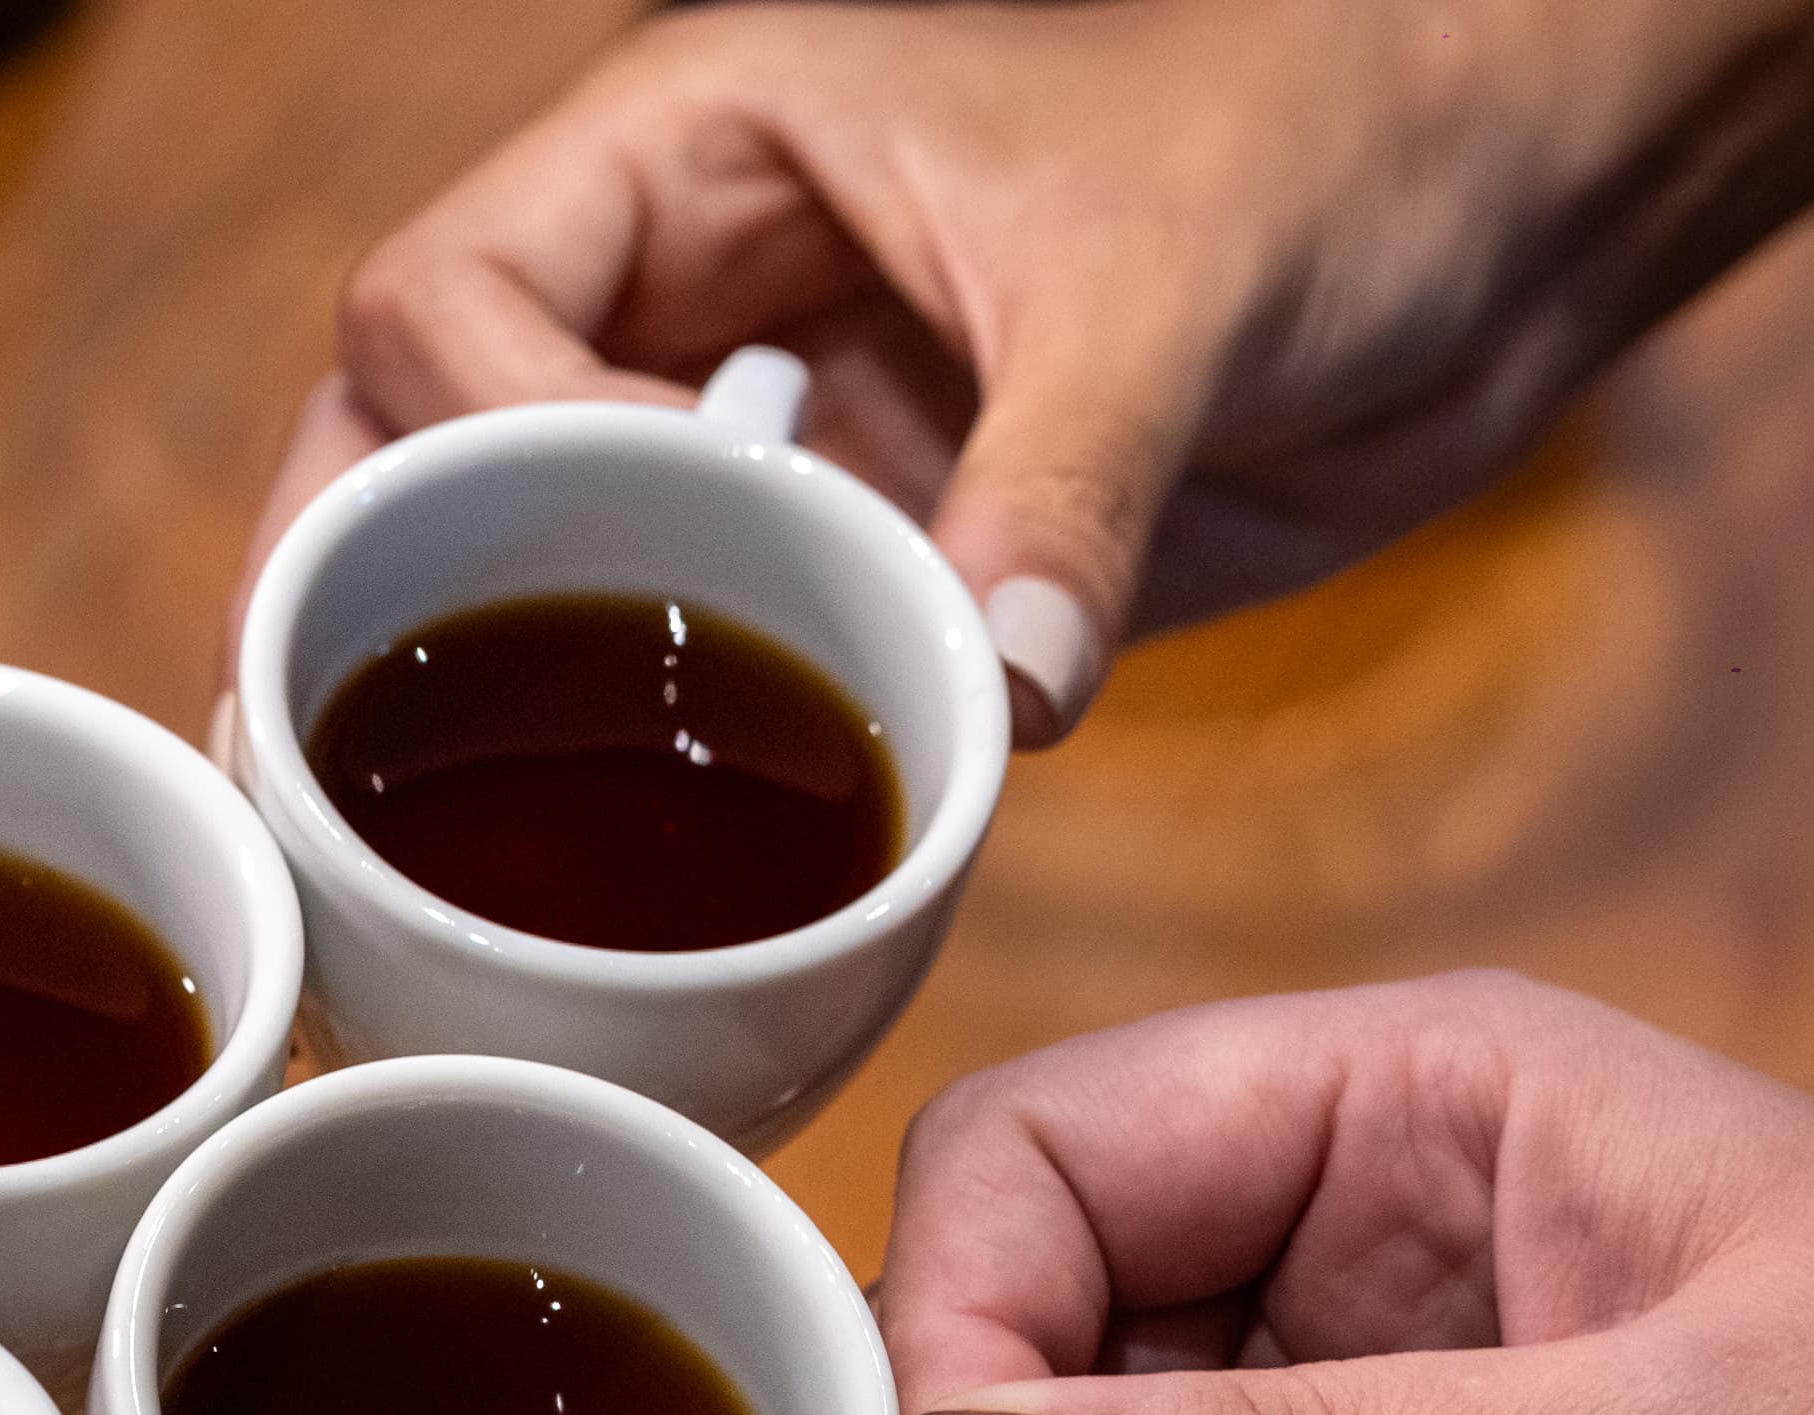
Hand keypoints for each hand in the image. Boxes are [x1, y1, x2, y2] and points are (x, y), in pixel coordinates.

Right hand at [241, 0, 1813, 739]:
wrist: (1490, 213)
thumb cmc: (1336, 136)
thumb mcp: (1182, 285)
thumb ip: (1072, 483)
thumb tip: (994, 697)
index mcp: (700, 144)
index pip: (451, 298)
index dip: (460, 453)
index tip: (552, 583)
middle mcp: (685, 281)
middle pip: (410, 445)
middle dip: (361, 605)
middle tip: (323, 788)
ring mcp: (758, 423)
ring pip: (525, 562)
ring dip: (483, 701)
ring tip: (404, 872)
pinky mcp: (845, 543)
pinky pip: (692, 656)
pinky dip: (655, 759)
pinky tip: (625, 881)